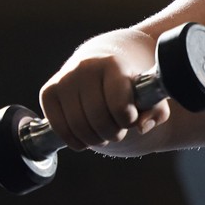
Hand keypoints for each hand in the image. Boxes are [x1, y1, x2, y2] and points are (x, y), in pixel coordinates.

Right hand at [38, 32, 171, 151]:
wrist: (100, 64)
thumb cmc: (128, 85)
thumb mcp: (149, 95)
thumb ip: (156, 111)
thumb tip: (141, 127)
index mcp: (114, 64)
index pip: (119, 105)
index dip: (127, 120)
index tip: (130, 119)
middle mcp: (85, 68)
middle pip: (98, 119)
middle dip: (112, 134)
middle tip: (117, 132)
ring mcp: (64, 79)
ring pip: (77, 126)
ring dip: (94, 139)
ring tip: (103, 136)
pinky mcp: (48, 92)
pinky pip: (58, 127)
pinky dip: (74, 141)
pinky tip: (85, 139)